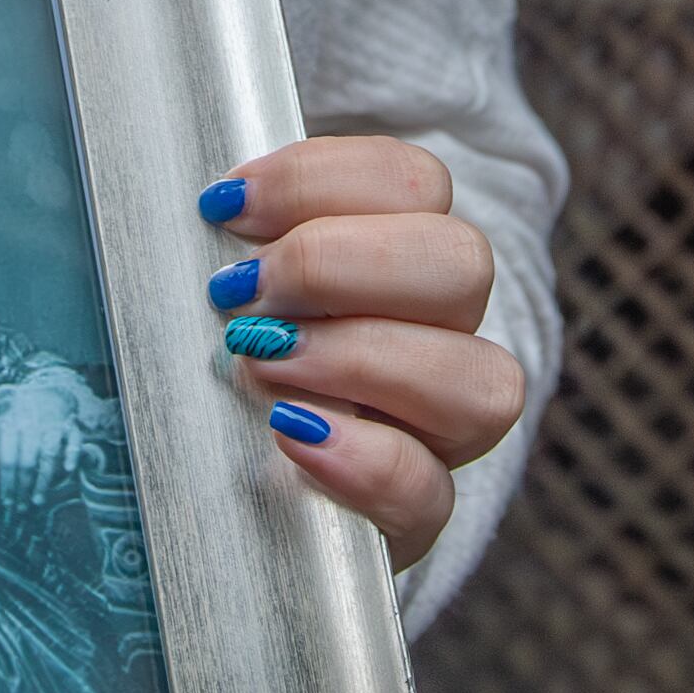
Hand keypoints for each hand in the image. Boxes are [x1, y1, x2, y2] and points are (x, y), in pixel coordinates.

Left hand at [0, 365, 102, 502]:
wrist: (44, 392)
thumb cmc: (17, 418)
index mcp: (10, 426)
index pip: (8, 460)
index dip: (7, 483)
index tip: (6, 503)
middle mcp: (31, 425)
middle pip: (27, 461)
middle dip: (23, 488)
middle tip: (21, 509)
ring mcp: (52, 424)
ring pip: (49, 455)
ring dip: (44, 480)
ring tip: (37, 501)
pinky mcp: (70, 425)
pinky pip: (73, 441)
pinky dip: (72, 454)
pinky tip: (69, 470)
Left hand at [197, 136, 525, 572]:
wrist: (221, 497)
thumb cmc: (219, 369)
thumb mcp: (226, 293)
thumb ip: (234, 244)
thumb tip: (212, 204)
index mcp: (404, 255)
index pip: (415, 184)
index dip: (320, 179)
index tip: (225, 205)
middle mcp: (442, 335)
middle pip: (462, 264)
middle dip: (336, 264)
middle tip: (238, 291)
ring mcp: (440, 430)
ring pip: (481, 379)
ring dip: (358, 357)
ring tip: (258, 362)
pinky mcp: (415, 513)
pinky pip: (431, 489)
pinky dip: (364, 458)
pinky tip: (291, 433)